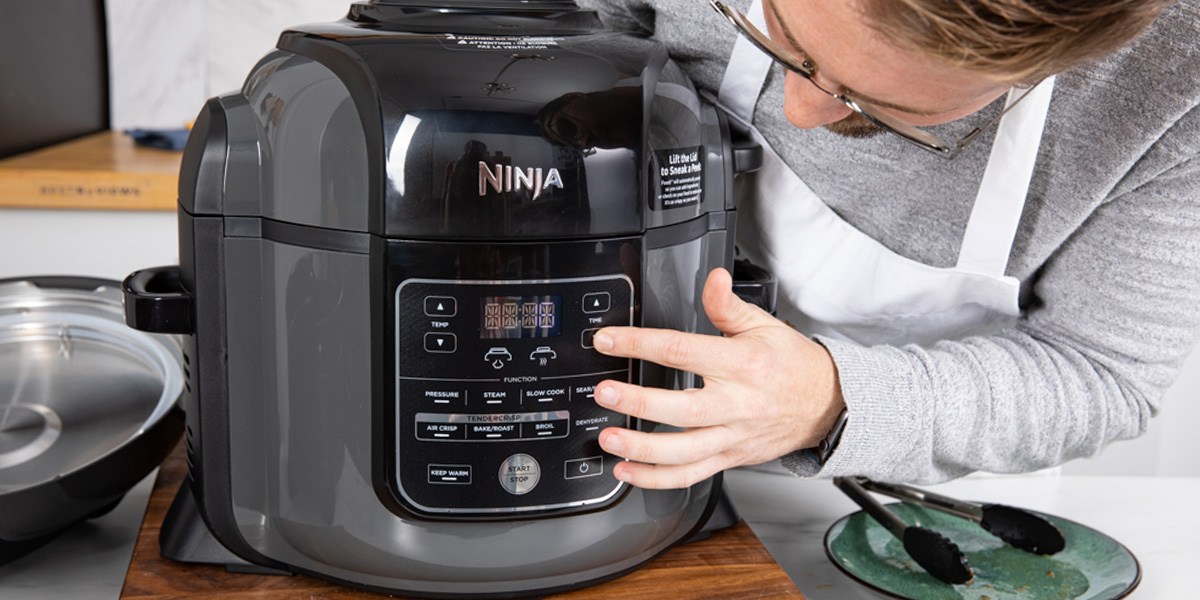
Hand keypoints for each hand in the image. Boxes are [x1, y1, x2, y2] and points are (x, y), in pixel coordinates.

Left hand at [592, 268, 844, 488]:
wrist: (827, 404)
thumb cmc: (793, 365)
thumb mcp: (764, 325)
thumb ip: (728, 305)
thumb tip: (712, 279)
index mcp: (741, 365)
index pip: (682, 351)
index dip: (640, 344)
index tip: (608, 341)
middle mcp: (736, 404)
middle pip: (680, 408)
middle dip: (638, 402)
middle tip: (605, 393)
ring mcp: (732, 436)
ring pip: (683, 451)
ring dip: (642, 449)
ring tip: (609, 439)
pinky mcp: (729, 458)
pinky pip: (690, 475)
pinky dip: (656, 479)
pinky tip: (628, 471)